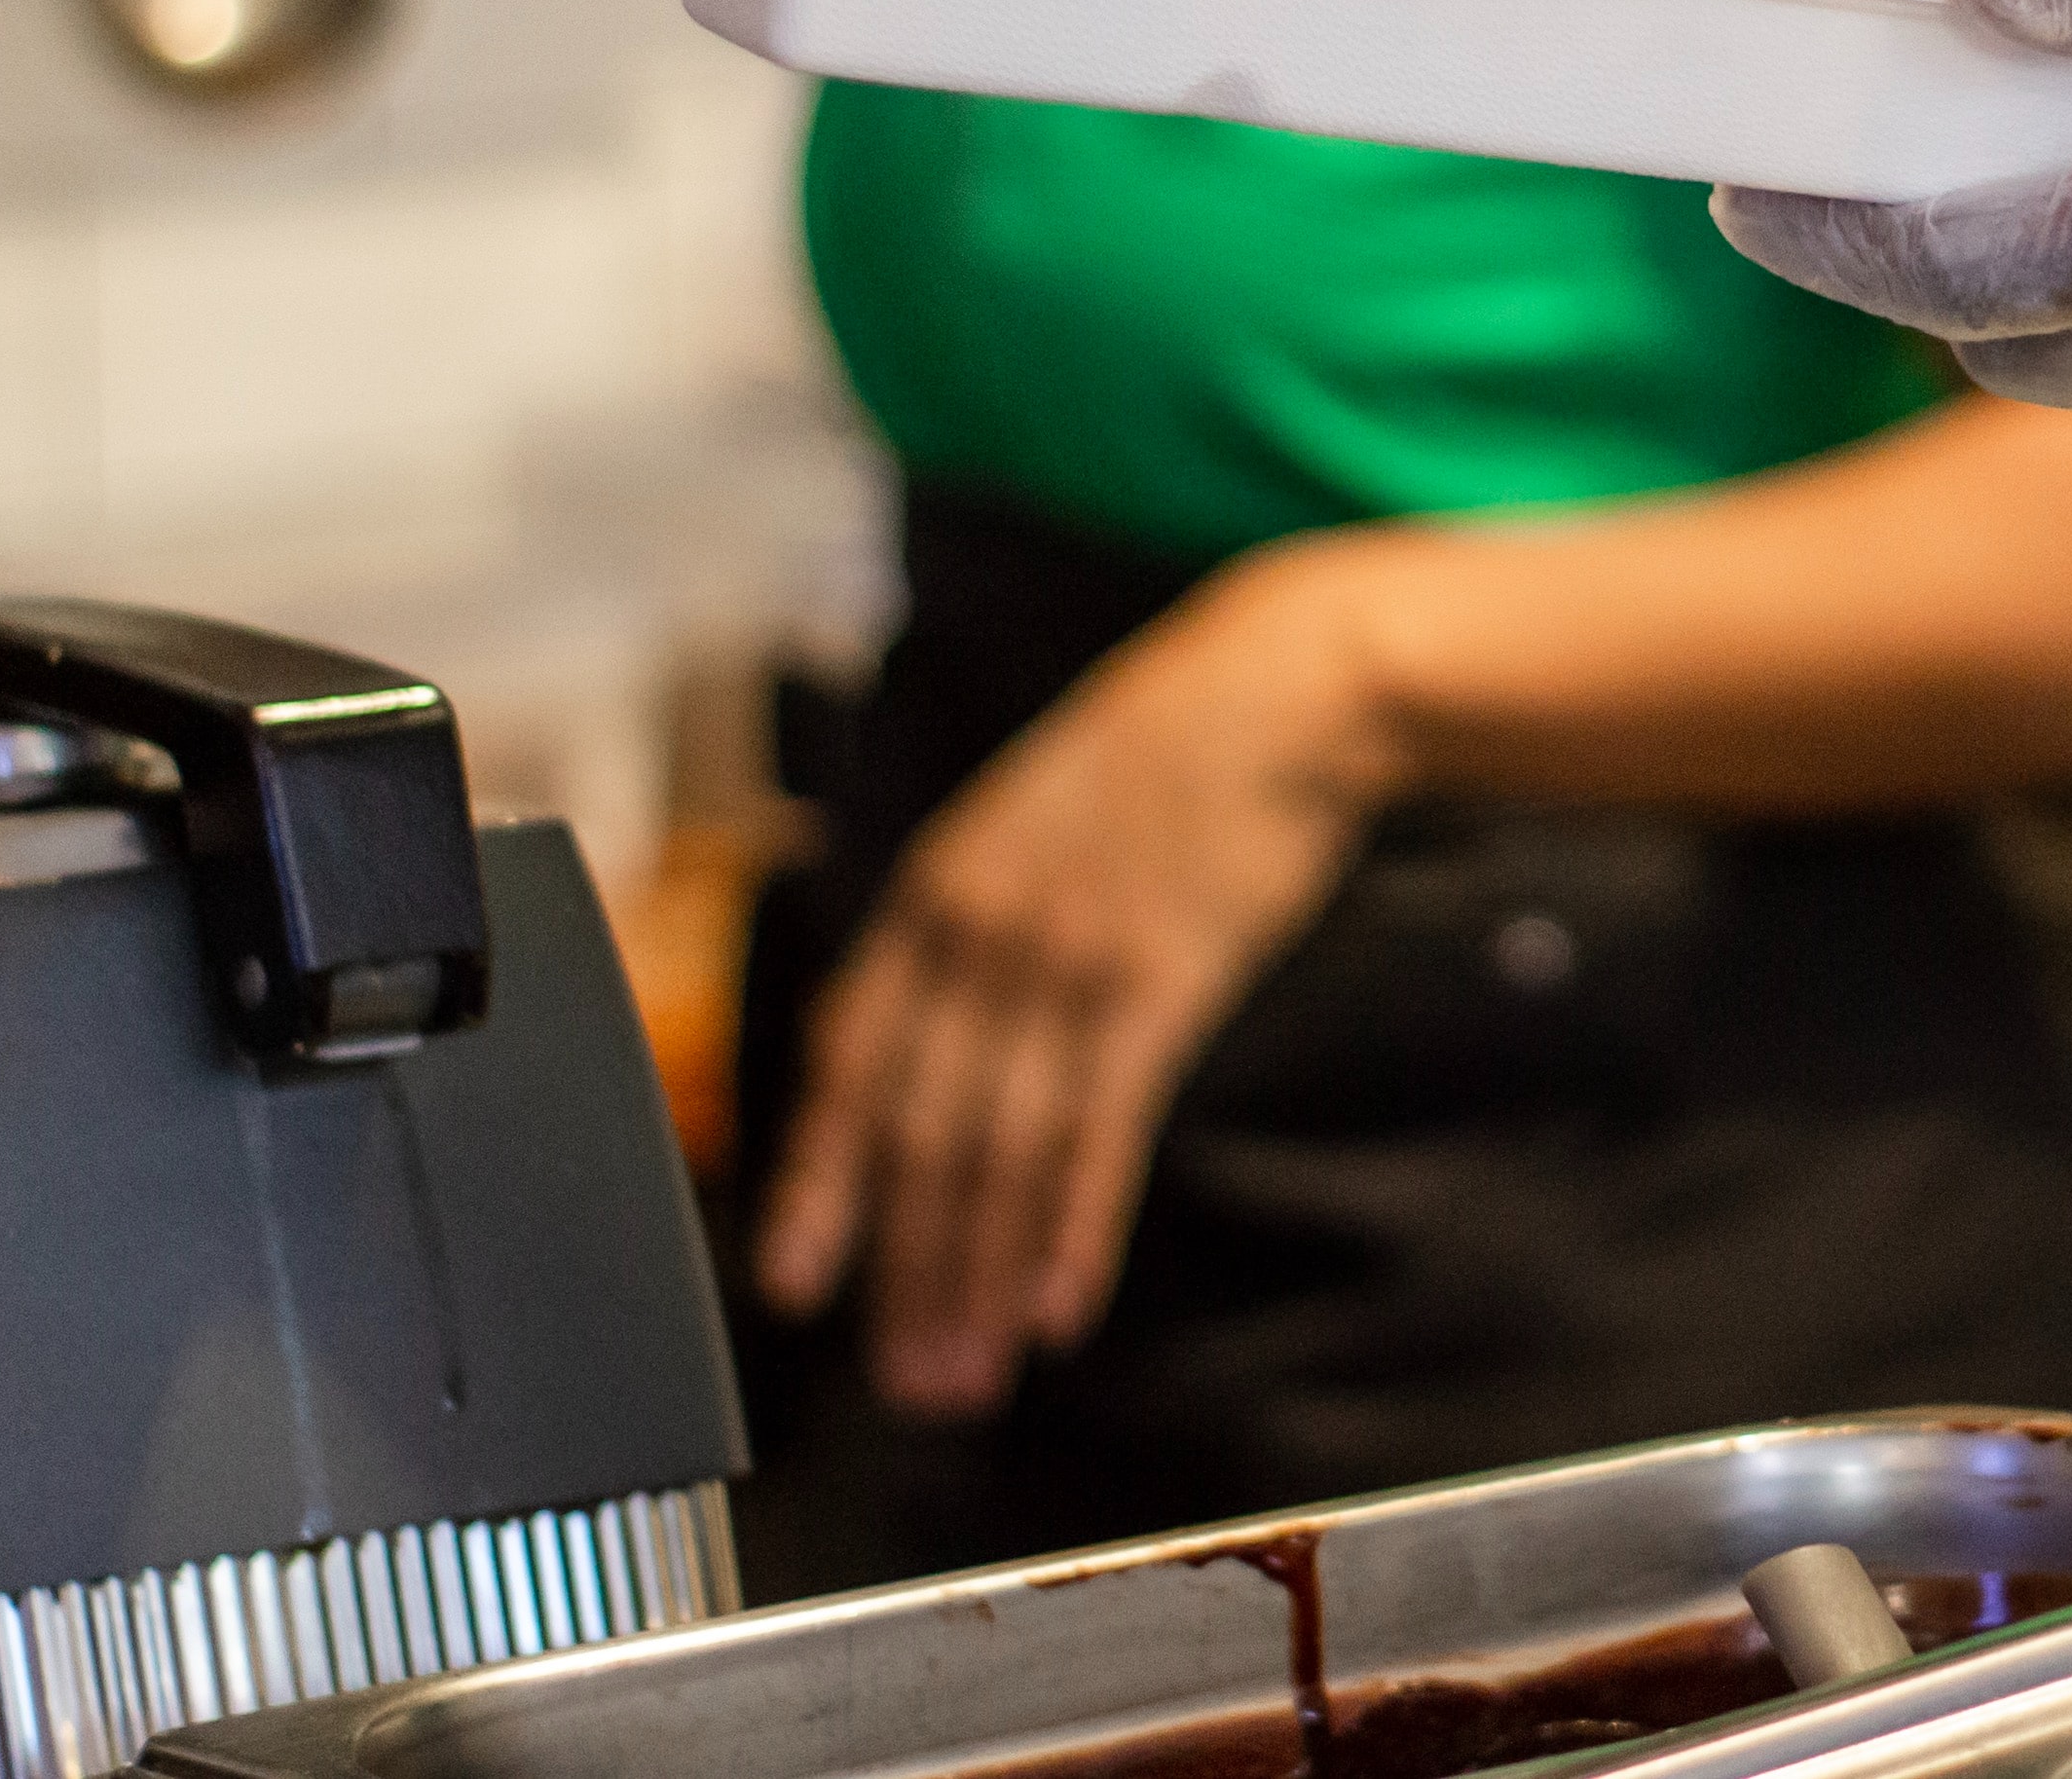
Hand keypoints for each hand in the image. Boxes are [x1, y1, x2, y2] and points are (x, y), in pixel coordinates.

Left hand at [755, 539, 1411, 1414]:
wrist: (1277, 692)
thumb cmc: (1159, 757)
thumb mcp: (1026, 819)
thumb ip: (971, 925)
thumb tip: (929, 1047)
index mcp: (936, 892)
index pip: (848, 1063)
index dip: (818, 1181)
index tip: (793, 1281)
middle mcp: (982, 935)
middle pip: (920, 1133)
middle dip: (907, 1270)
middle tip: (904, 1379)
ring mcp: (1067, 960)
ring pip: (1000, 1151)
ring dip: (980, 1277)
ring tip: (969, 1373)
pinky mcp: (1159, 983)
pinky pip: (1099, 1129)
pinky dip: (1073, 1227)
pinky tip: (1059, 1303)